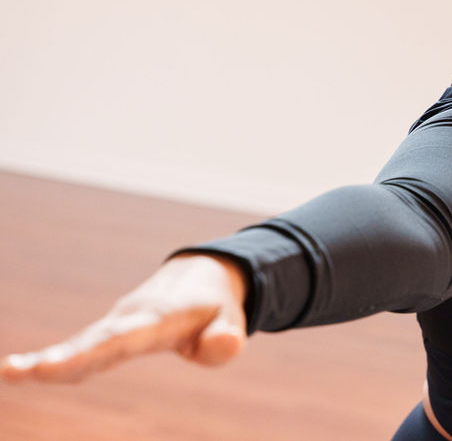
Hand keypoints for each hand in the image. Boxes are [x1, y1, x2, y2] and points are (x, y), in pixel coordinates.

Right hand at [0, 253, 247, 383]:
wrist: (201, 278)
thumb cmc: (215, 309)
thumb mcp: (230, 322)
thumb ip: (226, 337)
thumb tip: (228, 346)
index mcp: (159, 318)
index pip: (122, 340)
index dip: (88, 355)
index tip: (49, 369)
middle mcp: (131, 319)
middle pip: (93, 342)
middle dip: (61, 358)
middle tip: (19, 372)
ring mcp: (116, 325)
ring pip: (81, 345)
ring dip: (48, 361)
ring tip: (10, 372)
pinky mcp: (109, 334)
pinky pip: (81, 350)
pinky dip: (56, 362)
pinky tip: (20, 372)